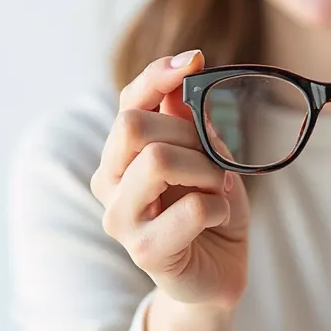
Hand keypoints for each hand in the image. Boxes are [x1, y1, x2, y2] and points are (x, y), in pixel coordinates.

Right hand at [90, 50, 249, 309]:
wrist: (217, 270)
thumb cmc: (210, 206)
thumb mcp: (208, 154)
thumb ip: (191, 119)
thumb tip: (185, 71)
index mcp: (122, 152)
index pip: (128, 100)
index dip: (157, 75)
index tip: (194, 60)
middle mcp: (109, 181)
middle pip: (132, 126)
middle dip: (187, 133)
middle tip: (215, 159)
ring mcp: (120, 218)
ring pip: (158, 161)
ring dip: (207, 170)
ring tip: (219, 188)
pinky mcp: (143, 252)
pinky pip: (192, 208)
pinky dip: (220, 207)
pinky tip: (218, 219)